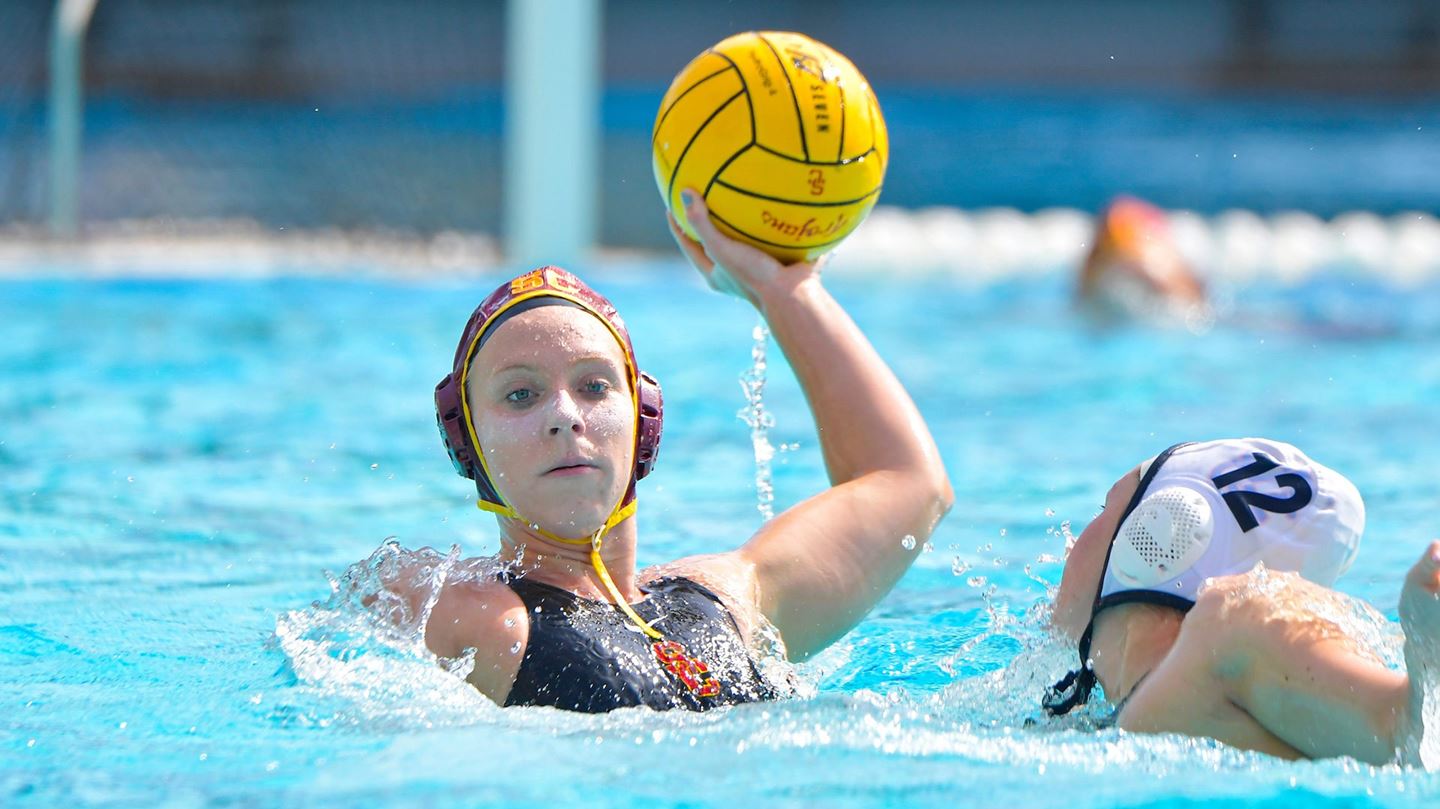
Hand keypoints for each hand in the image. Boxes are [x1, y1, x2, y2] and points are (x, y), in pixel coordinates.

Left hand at [667, 189, 822, 308]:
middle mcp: (734, 273)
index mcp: (716, 274)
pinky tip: (773, 200)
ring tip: (737, 196)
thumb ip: (701, 223)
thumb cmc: (753, 275)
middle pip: (715, 243)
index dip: (678, 226)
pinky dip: (771, 221)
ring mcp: (758, 267)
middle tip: (702, 197)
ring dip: (741, 221)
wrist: (793, 294)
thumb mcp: (721, 248)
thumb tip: (685, 192)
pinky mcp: (780, 260)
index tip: (671, 205)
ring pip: (745, 240)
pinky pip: (773, 236)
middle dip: (708, 223)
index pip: (689, 247)